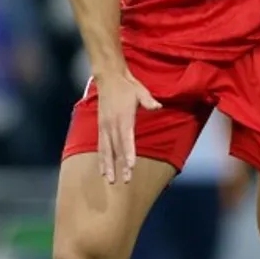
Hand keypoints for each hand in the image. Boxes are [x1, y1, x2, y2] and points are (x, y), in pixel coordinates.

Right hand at [96, 68, 160, 185]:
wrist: (109, 78)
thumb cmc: (127, 86)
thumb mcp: (140, 90)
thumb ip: (148, 100)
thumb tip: (158, 106)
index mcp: (123, 117)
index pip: (126, 138)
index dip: (128, 153)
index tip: (131, 166)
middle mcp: (112, 124)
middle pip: (116, 148)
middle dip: (120, 165)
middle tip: (125, 180)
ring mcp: (105, 126)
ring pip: (106, 150)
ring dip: (108, 166)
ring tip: (110, 180)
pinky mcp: (101, 127)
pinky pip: (101, 146)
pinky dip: (101, 159)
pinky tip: (103, 170)